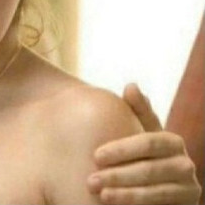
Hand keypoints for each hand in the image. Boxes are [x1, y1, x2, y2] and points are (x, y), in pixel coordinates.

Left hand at [87, 83, 201, 203]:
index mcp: (172, 141)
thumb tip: (131, 85)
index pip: (149, 141)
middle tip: (91, 181)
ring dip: (126, 194)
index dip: (122, 149)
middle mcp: (185, 165)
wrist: (165, 190)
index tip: (95, 156)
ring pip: (157, 192)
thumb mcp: (142, 133)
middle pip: (151, 169)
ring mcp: (189, 189)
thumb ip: (138, 112)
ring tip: (101, 195)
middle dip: (118, 175)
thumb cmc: (145, 155)